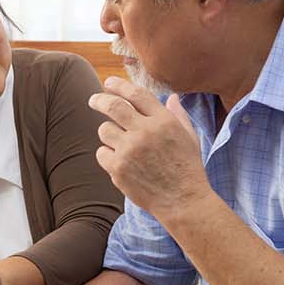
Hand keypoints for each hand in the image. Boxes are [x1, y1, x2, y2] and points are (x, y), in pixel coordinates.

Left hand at [87, 77, 210, 220]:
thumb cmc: (187, 168)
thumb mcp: (190, 138)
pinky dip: (108, 155)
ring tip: (122, 145)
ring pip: (104, 130)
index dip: (119, 85)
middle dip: (99, 100)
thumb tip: (172, 98)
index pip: (136, 94)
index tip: (109, 83)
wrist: (183, 201)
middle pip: (112, 106)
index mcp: (164, 121)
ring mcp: (130, 150)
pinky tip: (122, 163)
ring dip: (109, 134)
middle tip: (93, 100)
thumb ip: (178, 116)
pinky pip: (101, 152)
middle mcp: (145, 132)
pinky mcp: (118, 168)